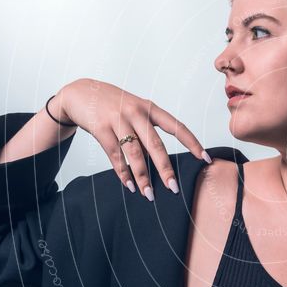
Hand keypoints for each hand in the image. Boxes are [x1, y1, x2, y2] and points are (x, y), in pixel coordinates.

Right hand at [54, 78, 211, 200]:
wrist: (81, 92)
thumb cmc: (114, 105)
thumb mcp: (136, 110)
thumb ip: (149, 130)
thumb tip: (162, 162)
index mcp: (151, 108)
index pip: (177, 127)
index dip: (193, 143)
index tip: (205, 159)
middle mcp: (137, 112)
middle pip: (156, 144)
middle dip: (166, 169)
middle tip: (174, 188)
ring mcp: (118, 120)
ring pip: (134, 153)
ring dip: (142, 176)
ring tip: (149, 195)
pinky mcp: (101, 128)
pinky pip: (115, 155)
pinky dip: (123, 173)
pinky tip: (129, 185)